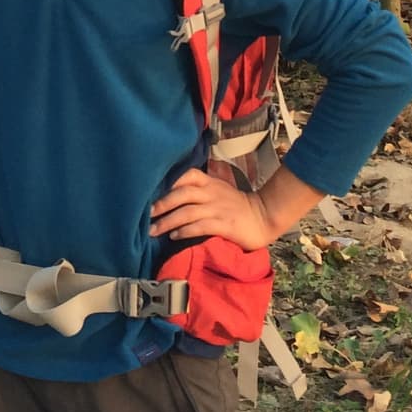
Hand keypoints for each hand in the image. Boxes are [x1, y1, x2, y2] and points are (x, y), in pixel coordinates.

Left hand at [149, 168, 275, 250]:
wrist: (265, 217)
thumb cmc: (238, 207)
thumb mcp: (220, 192)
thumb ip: (201, 193)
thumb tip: (172, 200)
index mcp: (211, 184)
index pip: (188, 175)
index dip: (170, 182)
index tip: (153, 193)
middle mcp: (212, 194)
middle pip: (182, 194)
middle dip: (162, 204)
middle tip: (146, 215)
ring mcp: (218, 209)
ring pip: (187, 212)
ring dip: (168, 221)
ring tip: (154, 230)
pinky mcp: (224, 225)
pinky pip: (200, 226)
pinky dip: (184, 231)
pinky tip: (174, 236)